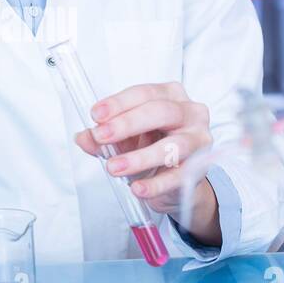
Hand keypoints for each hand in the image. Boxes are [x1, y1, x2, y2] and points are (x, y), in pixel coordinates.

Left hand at [74, 82, 221, 242]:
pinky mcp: (199, 169)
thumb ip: (103, 137)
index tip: (96, 114)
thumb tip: (83, 137)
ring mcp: (199, 140)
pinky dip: (155, 184)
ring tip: (114, 167)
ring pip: (172, 146)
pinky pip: (177, 177)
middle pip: (161, 112)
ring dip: (139, 158)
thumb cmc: (152, 146)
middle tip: (102, 136)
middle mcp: (190, 113)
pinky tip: (137, 189)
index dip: (119, 103)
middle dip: (127, 124)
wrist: (176, 179)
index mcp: (171, 95)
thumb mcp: (125, 138)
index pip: (145, 93)